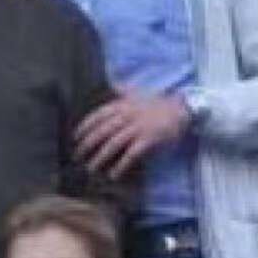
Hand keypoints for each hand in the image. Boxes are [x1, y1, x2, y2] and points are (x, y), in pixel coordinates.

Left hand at [74, 91, 190, 178]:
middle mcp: (128, 115)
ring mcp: (138, 128)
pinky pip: (131, 154)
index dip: (85, 126)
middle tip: (77, 155)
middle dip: (87, 144)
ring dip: (100, 157)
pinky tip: (114, 174)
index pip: (98, 115)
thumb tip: (114, 83)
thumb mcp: (140, 93)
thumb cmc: (160, 103)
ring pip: (113, 143)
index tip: (75, 137)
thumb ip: (125, 90)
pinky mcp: (148, 140)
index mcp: (123, 105)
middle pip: (102, 131)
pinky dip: (121, 165)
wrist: (182, 110)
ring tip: (91, 168)